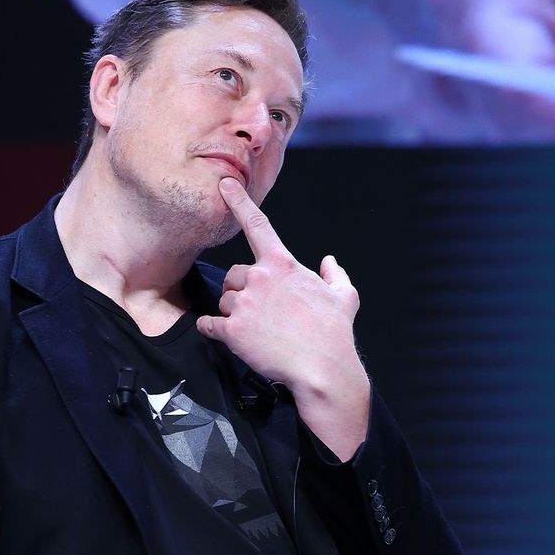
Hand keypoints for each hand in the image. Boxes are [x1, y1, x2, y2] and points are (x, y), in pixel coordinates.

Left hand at [197, 177, 369, 459]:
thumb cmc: (334, 333)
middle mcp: (259, 278)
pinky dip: (212, 330)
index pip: (257, 225)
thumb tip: (329, 262)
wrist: (323, 369)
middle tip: (262, 312)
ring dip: (234, 314)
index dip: (239, 201)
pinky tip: (227, 336)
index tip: (225, 185)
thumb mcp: (344, 296)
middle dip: (243, 291)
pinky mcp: (232, 330)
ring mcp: (244, 304)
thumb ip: (334, 275)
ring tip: (257, 330)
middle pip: (234, 276)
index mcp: (283, 264)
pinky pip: (209, 324)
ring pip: (224, 301)